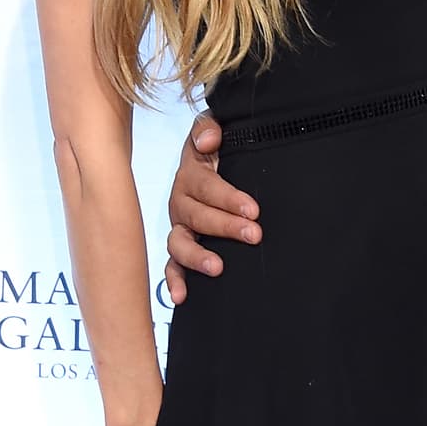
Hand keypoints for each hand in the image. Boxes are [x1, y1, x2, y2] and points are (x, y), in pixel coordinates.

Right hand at [163, 114, 261, 305]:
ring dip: (197, 256)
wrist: (218, 162)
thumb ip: (209, 128)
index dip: (229, 198)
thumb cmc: (220, 150)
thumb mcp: (214, 132)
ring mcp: (179, 226)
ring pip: (179, 242)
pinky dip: (174, 281)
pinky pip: (172, 265)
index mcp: (191, 174)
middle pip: (197, 216)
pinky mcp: (181, 246)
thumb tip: (210, 139)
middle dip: (226, 227)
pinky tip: (181, 297)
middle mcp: (181, 201)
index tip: (253, 209)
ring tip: (218, 267)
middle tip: (254, 234)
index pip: (208, 186)